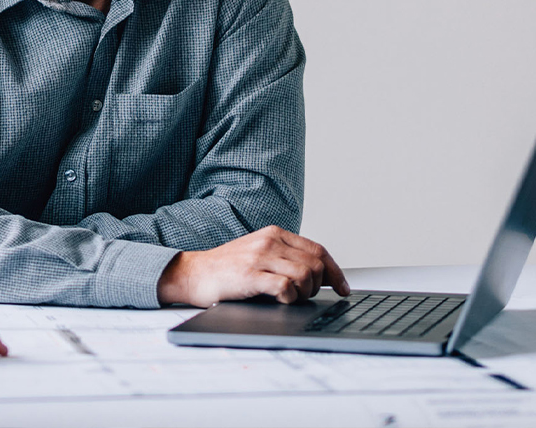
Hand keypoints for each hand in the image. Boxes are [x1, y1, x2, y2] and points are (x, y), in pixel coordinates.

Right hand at [156, 225, 349, 306]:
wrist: (193, 273)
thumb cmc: (226, 268)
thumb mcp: (258, 253)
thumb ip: (285, 257)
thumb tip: (319, 275)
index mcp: (274, 234)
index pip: (318, 250)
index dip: (335, 272)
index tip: (343, 288)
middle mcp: (269, 242)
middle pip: (316, 265)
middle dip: (319, 286)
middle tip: (305, 296)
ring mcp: (259, 257)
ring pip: (305, 276)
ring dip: (304, 294)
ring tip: (290, 298)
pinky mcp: (250, 275)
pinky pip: (286, 288)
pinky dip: (289, 299)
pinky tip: (279, 300)